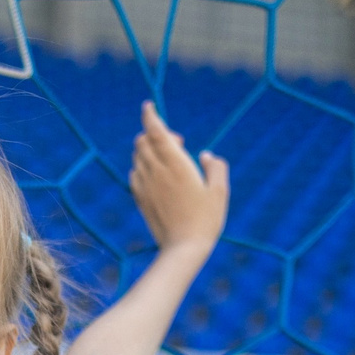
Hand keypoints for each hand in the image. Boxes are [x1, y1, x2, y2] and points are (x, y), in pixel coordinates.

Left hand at [128, 99, 228, 258]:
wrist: (183, 248)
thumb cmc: (206, 219)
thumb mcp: (220, 191)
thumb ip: (216, 168)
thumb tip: (206, 156)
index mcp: (177, 164)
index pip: (156, 132)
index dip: (150, 116)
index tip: (147, 106)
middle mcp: (157, 171)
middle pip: (143, 141)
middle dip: (154, 134)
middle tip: (176, 142)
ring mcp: (146, 185)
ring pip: (137, 156)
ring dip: (147, 150)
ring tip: (168, 158)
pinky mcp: (140, 198)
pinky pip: (135, 174)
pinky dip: (142, 167)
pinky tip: (155, 175)